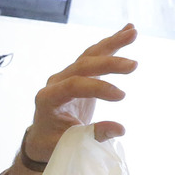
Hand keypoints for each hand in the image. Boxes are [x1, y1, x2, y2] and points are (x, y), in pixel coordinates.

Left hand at [23, 23, 137, 162]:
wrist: (41, 138)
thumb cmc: (51, 143)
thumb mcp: (68, 144)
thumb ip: (92, 135)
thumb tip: (120, 129)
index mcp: (47, 98)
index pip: (74, 85)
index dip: (98, 88)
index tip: (121, 96)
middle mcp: (55, 82)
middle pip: (83, 66)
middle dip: (108, 63)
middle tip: (133, 65)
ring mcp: (66, 75)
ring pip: (89, 56)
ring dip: (112, 43)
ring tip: (133, 32)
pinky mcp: (77, 74)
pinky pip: (94, 56)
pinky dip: (111, 44)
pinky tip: (128, 30)